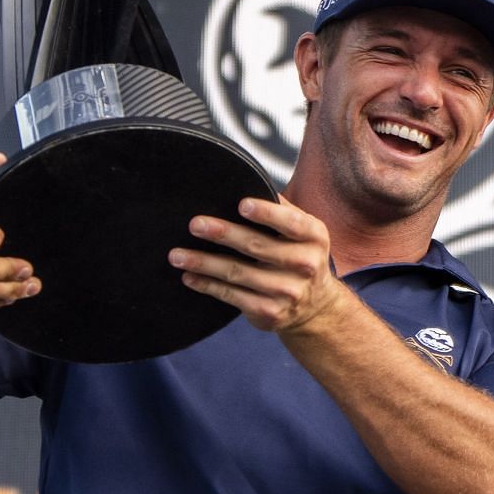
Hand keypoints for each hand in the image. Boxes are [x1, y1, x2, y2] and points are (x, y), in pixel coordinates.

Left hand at [169, 197, 346, 333]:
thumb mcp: (304, 233)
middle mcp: (305, 265)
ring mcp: (287, 292)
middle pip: (257, 246)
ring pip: (238, 273)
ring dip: (204, 263)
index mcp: (314, 237)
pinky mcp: (269, 312)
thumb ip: (283, 211)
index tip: (241, 205)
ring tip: (177, 255)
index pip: (291, 223)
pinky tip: (189, 276)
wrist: (316, 308)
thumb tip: (247, 181)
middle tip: (195, 224)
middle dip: (223, 234)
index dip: (267, 214)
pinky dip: (207, 285)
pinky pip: (232, 296)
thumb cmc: (300, 256)